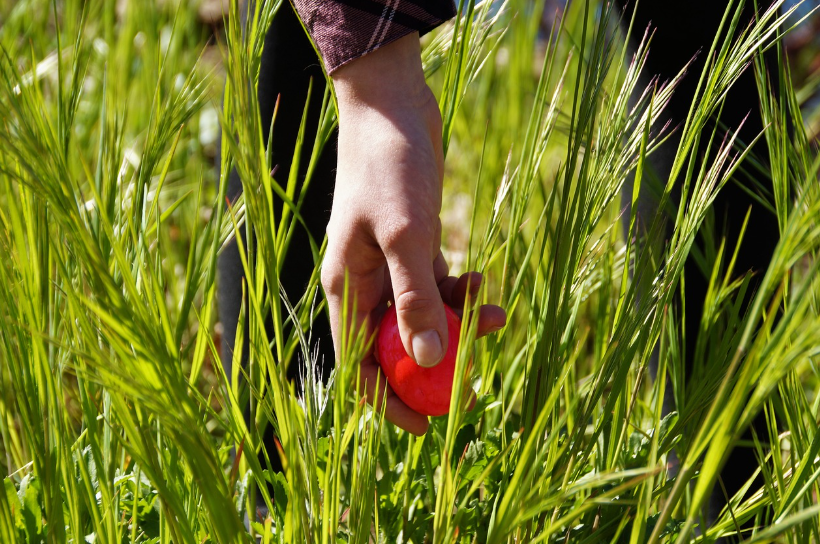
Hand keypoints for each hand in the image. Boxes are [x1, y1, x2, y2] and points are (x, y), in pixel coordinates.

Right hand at [322, 33, 505, 434]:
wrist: (394, 106)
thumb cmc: (389, 167)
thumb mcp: (404, 236)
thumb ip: (416, 299)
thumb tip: (432, 361)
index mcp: (346, 288)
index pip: (358, 366)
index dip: (389, 402)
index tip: (428, 426)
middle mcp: (363, 284)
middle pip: (394, 348)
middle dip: (434, 367)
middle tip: (474, 383)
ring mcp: (389, 266)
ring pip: (422, 317)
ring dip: (457, 325)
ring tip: (493, 317)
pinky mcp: (413, 247)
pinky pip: (437, 286)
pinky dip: (460, 292)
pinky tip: (484, 283)